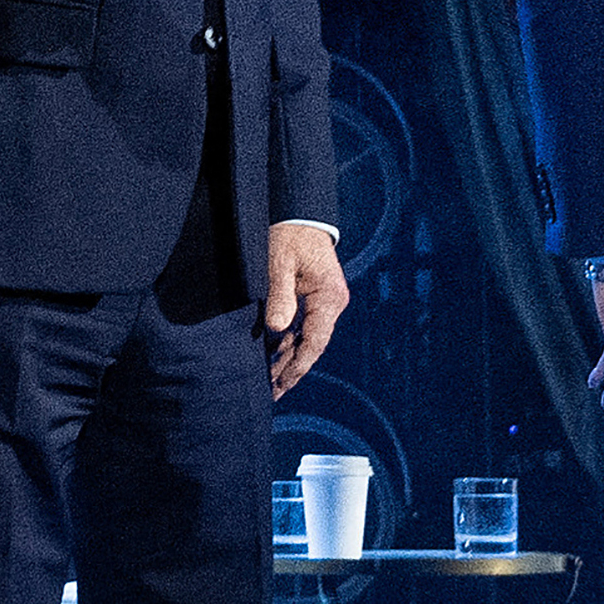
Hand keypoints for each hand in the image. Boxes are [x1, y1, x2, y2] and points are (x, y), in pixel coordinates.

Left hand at [264, 223, 349, 396]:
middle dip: (292, 368)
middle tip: (272, 391)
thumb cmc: (290, 234)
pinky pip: (305, 326)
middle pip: (312, 345)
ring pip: (309, 338)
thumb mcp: (280, 263)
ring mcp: (326, 300)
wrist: (300, 211)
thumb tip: (278, 329)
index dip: (298, 366)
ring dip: (290, 357)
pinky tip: (276, 354)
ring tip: (271, 380)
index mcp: (329, 297)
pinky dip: (291, 341)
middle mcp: (332, 302)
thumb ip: (280, 296)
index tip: (281, 385)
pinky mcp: (317, 297)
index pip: (314, 342)